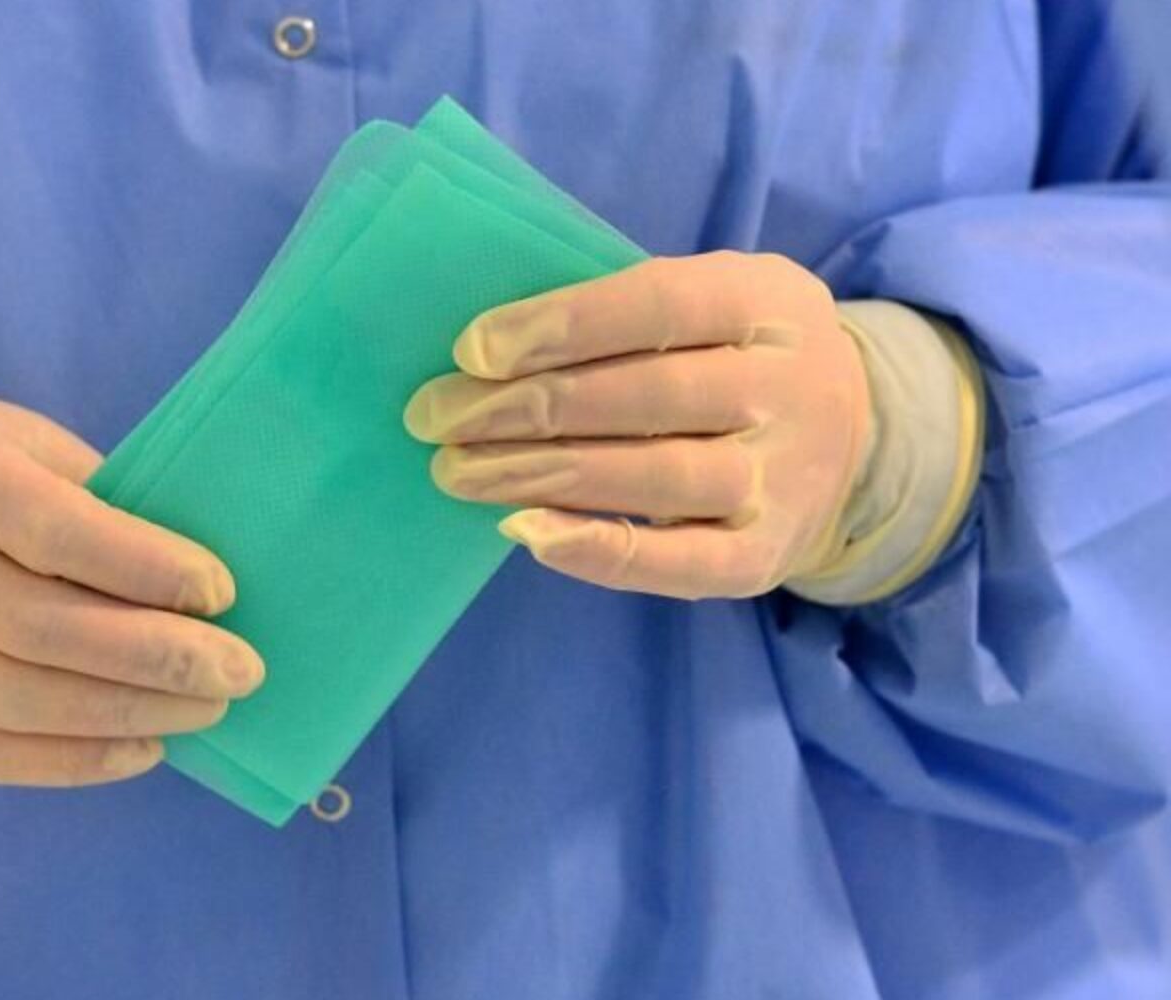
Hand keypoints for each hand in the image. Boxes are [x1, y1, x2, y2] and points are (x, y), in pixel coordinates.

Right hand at [0, 398, 262, 785]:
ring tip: (206, 710)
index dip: (145, 567)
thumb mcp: (29, 445)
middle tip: (241, 670)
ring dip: (126, 713)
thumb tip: (205, 578)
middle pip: (41, 627)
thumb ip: (102, 498)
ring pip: (16, 700)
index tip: (221, 591)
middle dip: (156, 657)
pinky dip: (71, 762)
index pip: (56, 533)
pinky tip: (143, 748)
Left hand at [405, 251, 870, 599]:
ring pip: (654, 477)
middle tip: (435, 418)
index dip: (561, 325)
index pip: (658, 305)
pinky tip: (526, 533)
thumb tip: (490, 351)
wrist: (860, 431)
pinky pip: (678, 564)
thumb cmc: (739, 350)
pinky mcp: (768, 555)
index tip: (472, 350)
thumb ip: (627, 310)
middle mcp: (788, 389)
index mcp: (767, 302)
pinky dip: (599, 552)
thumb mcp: (715, 297)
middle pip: (645, 396)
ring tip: (457, 471)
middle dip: (525, 408)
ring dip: (541, 476)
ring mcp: (784, 478)